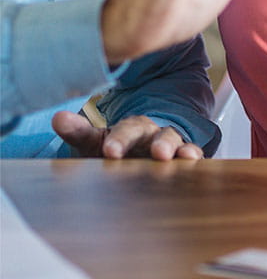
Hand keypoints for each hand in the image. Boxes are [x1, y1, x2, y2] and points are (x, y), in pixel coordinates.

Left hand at [51, 111, 202, 159]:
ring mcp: (171, 146)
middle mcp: (153, 134)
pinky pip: (193, 155)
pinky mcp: (184, 158)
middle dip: (158, 142)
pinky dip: (196, 157)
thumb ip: (79, 131)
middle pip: (156, 134)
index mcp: (132, 129)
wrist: (143, 150)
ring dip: (179, 148)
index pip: (126, 130)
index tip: (112, 151)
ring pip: (177, 142)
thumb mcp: (97, 141)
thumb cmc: (119, 147)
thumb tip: (57, 118)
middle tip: (158, 152)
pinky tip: (195, 160)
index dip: (120, 140)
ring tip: (181, 156)